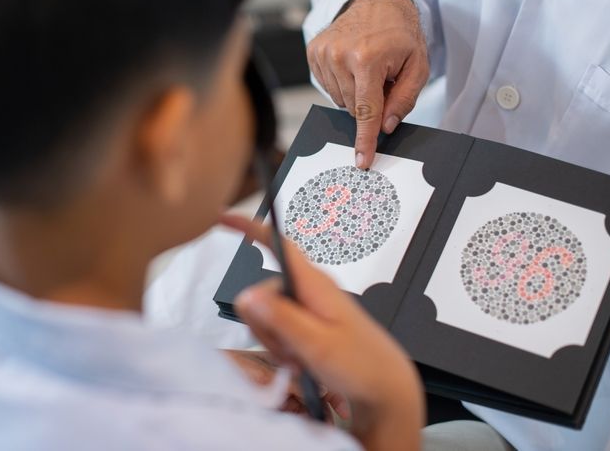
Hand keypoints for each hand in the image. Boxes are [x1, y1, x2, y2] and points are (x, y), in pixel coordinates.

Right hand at [220, 213, 423, 450]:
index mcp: (314, 284)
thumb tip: (246, 294)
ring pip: (268, 314)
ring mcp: (309, 307)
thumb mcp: (317, 345)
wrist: (387, 390)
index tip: (222, 218)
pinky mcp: (309, 324)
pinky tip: (300, 363)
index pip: (278, 244)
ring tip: (300, 359)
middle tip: (288, 349)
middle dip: (264, 324)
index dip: (249, 228)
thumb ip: (280, 318)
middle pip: (262, 292)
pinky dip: (283, 348)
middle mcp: (310, 289)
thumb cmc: (362, 366)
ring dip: (275, 341)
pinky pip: (279, 329)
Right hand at [306, 0, 429, 168]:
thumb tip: (386, 126)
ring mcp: (323, 53)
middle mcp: (340, 55)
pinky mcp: (313, 51)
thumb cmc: (400, 35)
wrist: (379, 2)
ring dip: (355, 92)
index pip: (366, 110)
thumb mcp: (417, 66)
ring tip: (368, 69)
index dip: (366, 139)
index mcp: (367, 58)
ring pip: (339, 99)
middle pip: (353, 107)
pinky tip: (353, 65)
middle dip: (370, 102)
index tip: (362, 160)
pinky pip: (328, 87)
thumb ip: (404, 100)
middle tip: (383, 80)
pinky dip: (343, 83)